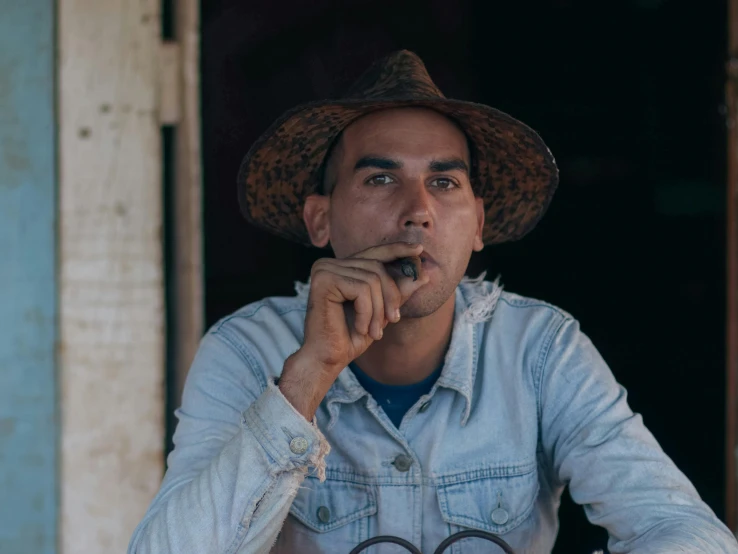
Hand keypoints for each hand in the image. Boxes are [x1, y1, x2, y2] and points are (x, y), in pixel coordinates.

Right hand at [279, 242, 428, 418]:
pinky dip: (367, 313)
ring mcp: (324, 269)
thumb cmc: (350, 337)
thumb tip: (424, 273)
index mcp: (341, 267)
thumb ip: (398, 292)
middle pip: (377, 267)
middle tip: (393, 320)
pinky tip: (360, 328)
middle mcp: (329, 263)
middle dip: (390, 296)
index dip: (397, 249)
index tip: (419, 248)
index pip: (374, 253)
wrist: (327, 360)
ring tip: (374, 332)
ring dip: (379, 310)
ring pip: (372, 279)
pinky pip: (361, 289)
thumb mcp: (382, 312)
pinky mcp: (323, 279)